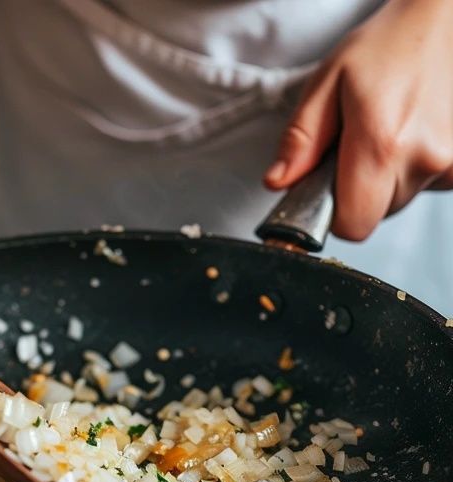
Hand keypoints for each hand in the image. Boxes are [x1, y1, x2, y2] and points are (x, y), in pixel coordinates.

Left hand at [263, 0, 452, 240]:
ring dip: (382, 183)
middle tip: (354, 149)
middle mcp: (421, 157)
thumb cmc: (379, 49)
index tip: (326, 189)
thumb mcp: (324, 87)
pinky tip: (405, 140)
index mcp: (380, 143)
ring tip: (382, 137)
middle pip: (373, 216)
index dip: (333, 215)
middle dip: (356, 194)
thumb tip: (278, 183)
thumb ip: (299, 141)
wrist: (431, 23)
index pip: (353, 225)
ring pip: (397, 204)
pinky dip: (408, 174)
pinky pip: (422, 190)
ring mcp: (448, 162)